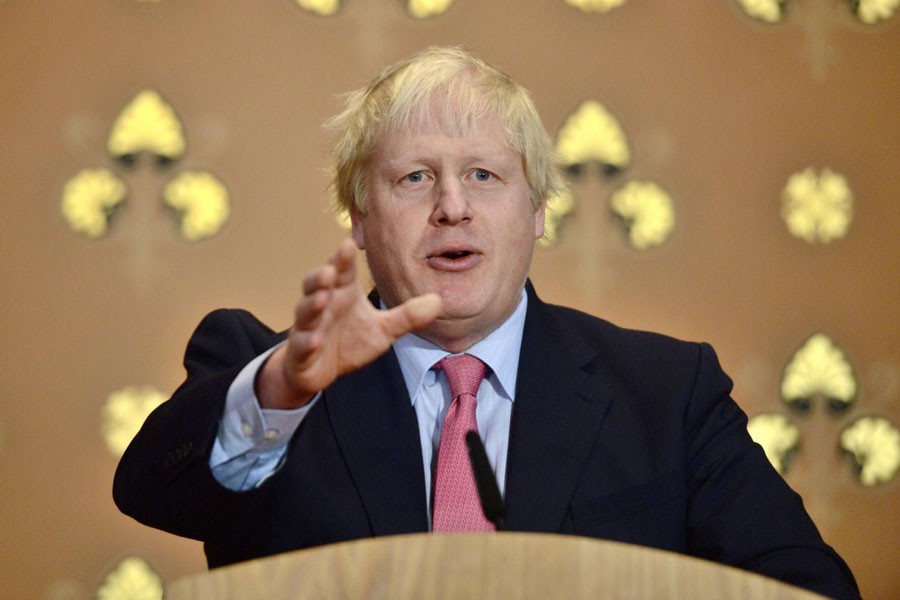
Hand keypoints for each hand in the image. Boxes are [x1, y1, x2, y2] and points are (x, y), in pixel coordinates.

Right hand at [256, 239, 441, 408]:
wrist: (320, 370)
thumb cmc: (350, 341)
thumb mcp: (384, 330)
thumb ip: (408, 315)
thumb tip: (439, 300)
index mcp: (343, 294)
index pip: (342, 271)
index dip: (343, 258)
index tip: (349, 244)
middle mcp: (323, 306)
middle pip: (317, 285)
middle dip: (321, 276)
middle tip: (331, 270)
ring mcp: (308, 327)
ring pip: (305, 311)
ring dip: (312, 304)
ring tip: (323, 298)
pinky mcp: (301, 351)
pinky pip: (302, 344)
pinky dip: (307, 341)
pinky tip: (315, 340)